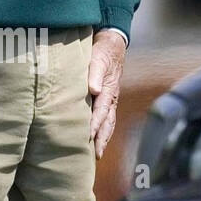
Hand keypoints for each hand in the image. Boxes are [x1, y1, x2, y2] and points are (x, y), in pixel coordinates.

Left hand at [88, 29, 125, 159]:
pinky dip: (103, 131)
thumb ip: (94, 74)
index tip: (88, 136)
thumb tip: (93, 90)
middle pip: (108, 123)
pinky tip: (97, 139)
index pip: (101, 111)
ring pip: (108, 123)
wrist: (111, 45)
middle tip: (96, 155)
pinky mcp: (106, 99)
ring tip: (97, 154)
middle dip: (102, 139)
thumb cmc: (102, 52)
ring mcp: (110, 100)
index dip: (95, 124)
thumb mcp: (98, 59)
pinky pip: (106, 119)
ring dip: (103, 138)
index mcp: (108, 90)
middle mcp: (111, 98)